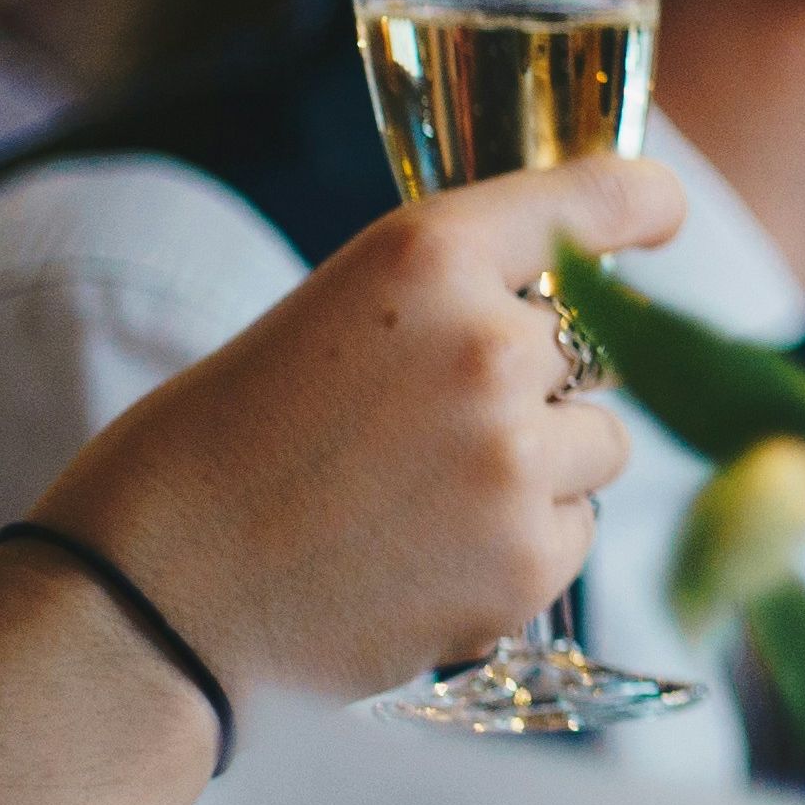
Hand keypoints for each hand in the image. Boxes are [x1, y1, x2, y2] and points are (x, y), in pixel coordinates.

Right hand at [29, 154, 682, 707]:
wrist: (146, 604)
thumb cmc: (211, 457)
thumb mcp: (324, 324)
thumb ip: (440, 310)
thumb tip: (547, 323)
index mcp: (423, 259)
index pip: (587, 200)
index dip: (636, 205)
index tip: (658, 214)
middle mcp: (489, 345)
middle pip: (590, 348)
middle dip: (533, 385)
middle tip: (419, 437)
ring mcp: (517, 457)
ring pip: (598, 444)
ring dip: (540, 470)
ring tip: (416, 505)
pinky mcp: (527, 559)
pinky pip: (576, 532)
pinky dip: (521, 549)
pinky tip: (423, 562)